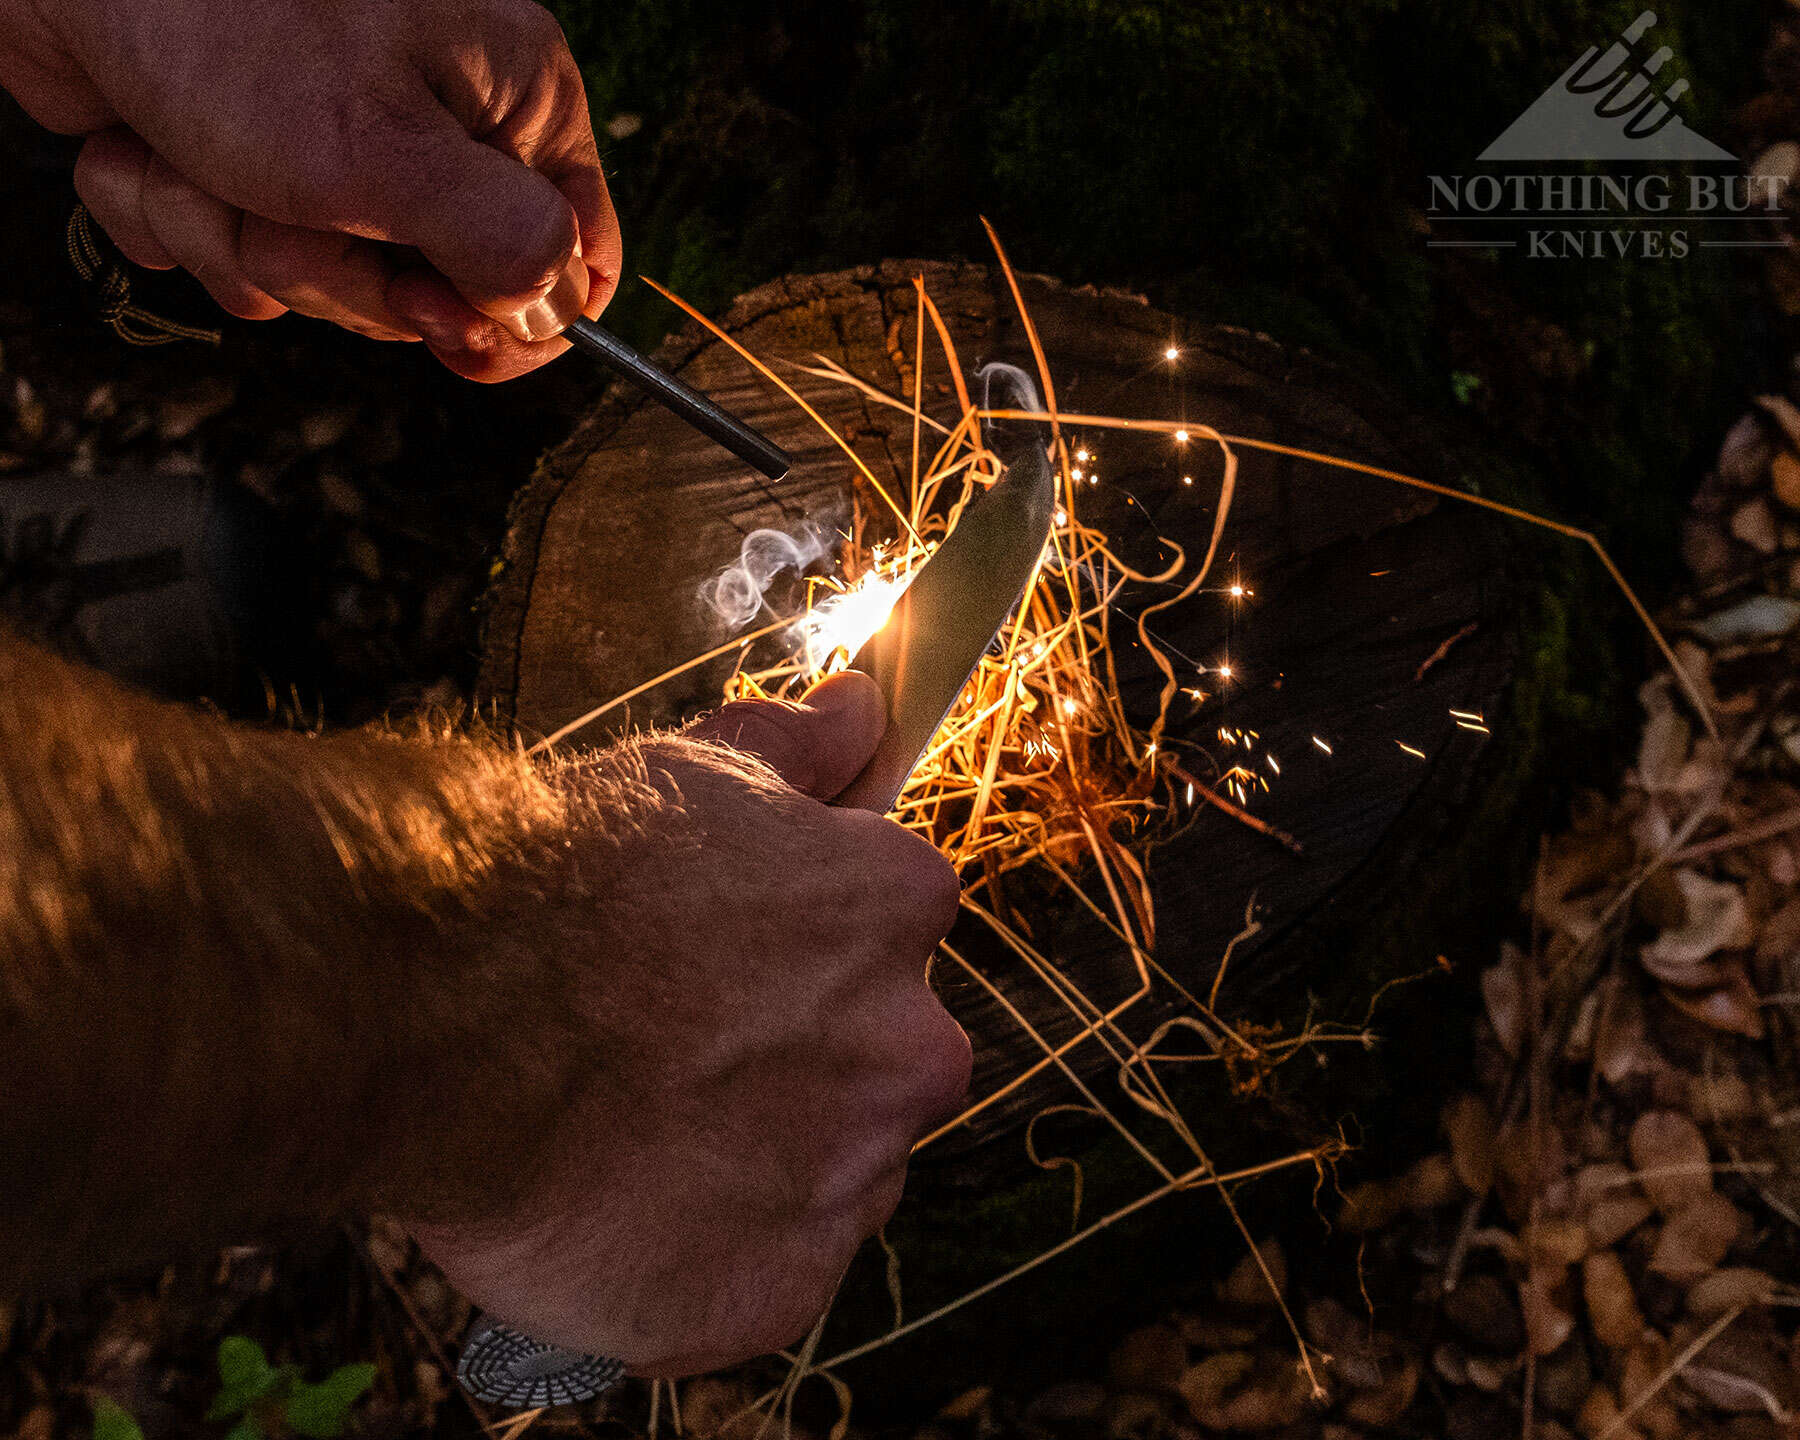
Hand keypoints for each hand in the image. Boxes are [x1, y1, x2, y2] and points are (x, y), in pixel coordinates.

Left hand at [0, 0, 618, 380]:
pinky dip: (174, 213)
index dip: (509, 319)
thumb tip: (554, 313)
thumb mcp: (391, 157)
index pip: (571, 257)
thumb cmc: (231, 18)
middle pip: (429, 291)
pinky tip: (154, 145)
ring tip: (203, 158)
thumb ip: (501, 250)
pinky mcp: (239, 155)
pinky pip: (226, 249)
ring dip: (234, 239)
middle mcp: (430, 120)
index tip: (436, 326)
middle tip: (289, 205)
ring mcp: (332, 140)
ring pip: (316, 278)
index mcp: (508, 99)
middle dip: (334, 271)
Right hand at [412, 673, 969, 1375]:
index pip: (888, 944)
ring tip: (628, 1138)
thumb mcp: (695, 770)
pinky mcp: (774, 1289)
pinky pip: (757, 1281)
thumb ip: (802, 751)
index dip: (795, 962)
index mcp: (897, 911)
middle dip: (792, 1069)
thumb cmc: (562, 876)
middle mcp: (907, 1047)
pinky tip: (619, 1214)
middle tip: (666, 1060)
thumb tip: (863, 709)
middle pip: (873, 1071)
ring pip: (824, 1181)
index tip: (719, 974)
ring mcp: (845, 1178)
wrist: (447, 1001)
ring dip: (753, 1166)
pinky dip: (699, 1264)